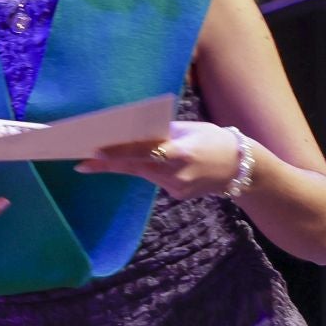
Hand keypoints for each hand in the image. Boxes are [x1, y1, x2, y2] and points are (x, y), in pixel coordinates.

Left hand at [77, 120, 243, 199]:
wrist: (243, 167)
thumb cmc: (213, 139)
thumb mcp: (188, 130)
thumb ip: (161, 133)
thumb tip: (130, 133)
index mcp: (181, 153)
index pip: (142, 153)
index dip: (117, 154)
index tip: (93, 154)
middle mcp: (178, 174)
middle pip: (136, 167)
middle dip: (108, 163)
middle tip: (81, 161)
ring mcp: (178, 188)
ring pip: (144, 173)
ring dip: (127, 164)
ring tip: (102, 157)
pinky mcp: (179, 195)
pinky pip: (156, 179)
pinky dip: (150, 169)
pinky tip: (151, 163)